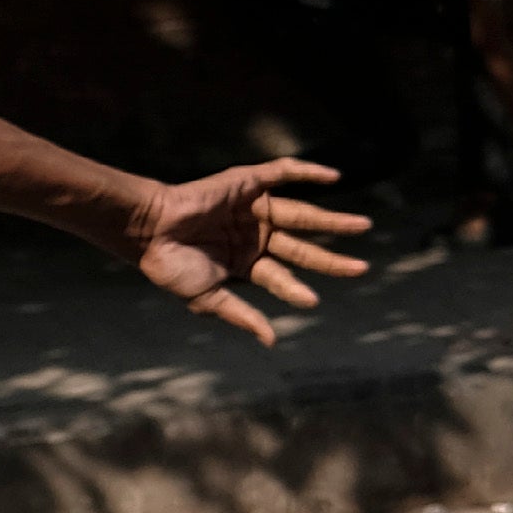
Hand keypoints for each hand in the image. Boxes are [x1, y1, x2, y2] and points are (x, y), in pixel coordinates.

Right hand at [124, 158, 374, 343]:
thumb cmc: (170, 266)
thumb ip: (240, 314)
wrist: (148, 230)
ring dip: (332, 221)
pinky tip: (335, 177)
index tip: (312, 301)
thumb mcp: (207, 297)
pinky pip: (284, 173)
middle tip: (362, 269)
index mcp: (246, 261)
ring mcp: (254, 208)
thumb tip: (272, 341)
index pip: (281, 277)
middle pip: (302, 247)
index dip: (296, 289)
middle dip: (330, 259)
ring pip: (302, 214)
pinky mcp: (248, 182)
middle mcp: (255, 234)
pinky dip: (309, 172)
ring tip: (363, 227)